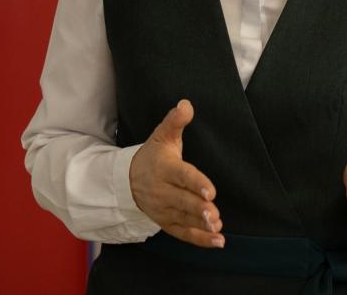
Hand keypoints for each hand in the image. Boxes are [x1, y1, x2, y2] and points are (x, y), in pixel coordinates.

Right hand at [129, 99, 224, 247]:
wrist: (128, 179)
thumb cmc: (153, 156)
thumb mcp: (162, 135)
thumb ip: (175, 121)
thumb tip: (186, 104)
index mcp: (165, 168)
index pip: (182, 176)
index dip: (196, 184)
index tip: (211, 191)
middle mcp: (163, 191)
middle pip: (183, 201)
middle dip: (199, 209)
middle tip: (214, 214)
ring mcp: (164, 209)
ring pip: (184, 219)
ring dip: (201, 225)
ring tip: (217, 228)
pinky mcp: (167, 222)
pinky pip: (183, 233)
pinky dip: (200, 240)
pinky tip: (217, 241)